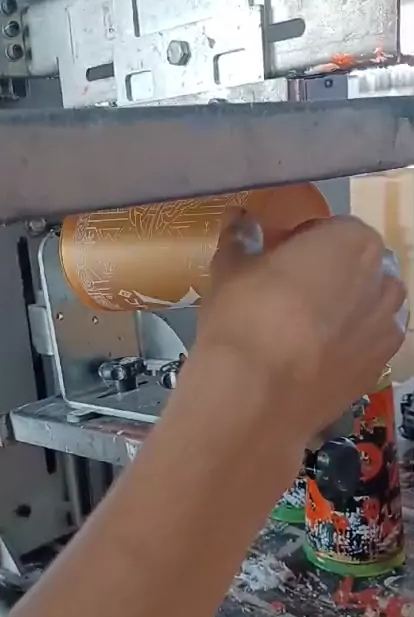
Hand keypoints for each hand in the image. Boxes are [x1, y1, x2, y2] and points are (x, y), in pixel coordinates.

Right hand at [196, 209, 406, 442]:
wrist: (254, 395)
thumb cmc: (245, 316)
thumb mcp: (230, 268)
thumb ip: (240, 239)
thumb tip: (240, 222)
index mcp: (353, 241)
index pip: (333, 229)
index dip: (302, 242)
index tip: (277, 258)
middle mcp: (383, 280)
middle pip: (358, 268)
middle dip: (330, 275)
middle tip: (288, 292)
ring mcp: (386, 329)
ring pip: (368, 309)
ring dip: (344, 310)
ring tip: (301, 328)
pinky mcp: (378, 371)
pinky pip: (364, 347)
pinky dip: (346, 347)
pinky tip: (310, 359)